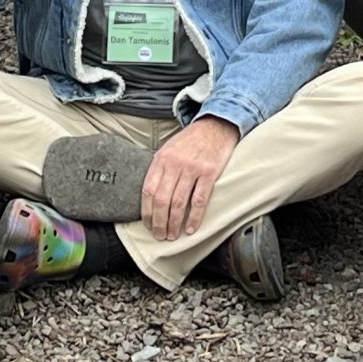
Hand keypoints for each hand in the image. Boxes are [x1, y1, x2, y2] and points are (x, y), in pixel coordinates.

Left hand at [141, 115, 238, 239]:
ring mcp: (192, 168)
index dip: (146, 212)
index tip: (148, 225)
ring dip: (174, 224)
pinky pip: (199, 200)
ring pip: (178, 203)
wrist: (215, 126)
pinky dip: (194, 218)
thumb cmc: (191, 141)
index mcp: (161, 158)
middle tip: (160, 236)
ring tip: (173, 235)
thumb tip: (151, 197)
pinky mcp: (209, 173)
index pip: (148, 190)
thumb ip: (160, 169)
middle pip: (161, 200)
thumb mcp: (169, 149)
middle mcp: (175, 163)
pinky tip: (190, 228)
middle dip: (159, 223)